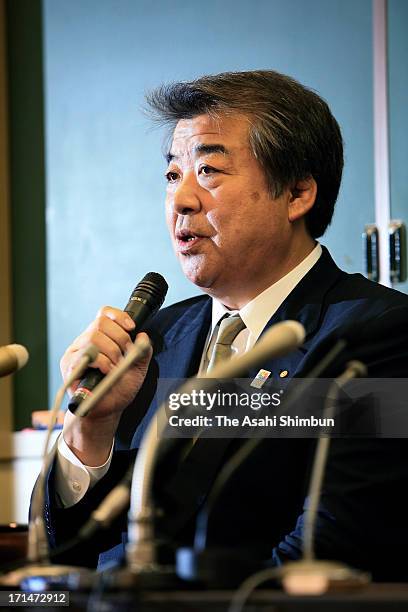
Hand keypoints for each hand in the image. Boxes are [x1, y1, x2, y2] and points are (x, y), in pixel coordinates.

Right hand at [60, 306, 152, 464]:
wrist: (107, 410)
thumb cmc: (119, 388)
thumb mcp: (138, 368)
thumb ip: (143, 351)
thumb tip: (143, 336)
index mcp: (101, 337)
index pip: (104, 313)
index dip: (118, 316)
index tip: (131, 328)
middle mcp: (86, 341)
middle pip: (100, 323)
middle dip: (119, 338)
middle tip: (124, 356)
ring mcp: (75, 352)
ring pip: (94, 337)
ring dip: (111, 352)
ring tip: (115, 367)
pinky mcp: (69, 365)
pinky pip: (85, 355)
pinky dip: (102, 362)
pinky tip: (107, 371)